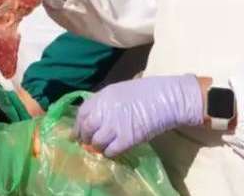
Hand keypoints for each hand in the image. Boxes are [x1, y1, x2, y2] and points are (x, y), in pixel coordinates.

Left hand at [74, 75, 203, 157]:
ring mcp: (114, 127)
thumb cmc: (145, 92)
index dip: (77, 125)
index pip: (81, 113)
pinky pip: (111, 151)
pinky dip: (109, 153)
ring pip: (96, 142)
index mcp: (101, 97)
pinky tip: (113, 151)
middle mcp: (104, 112)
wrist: (166, 98)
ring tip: (102, 147)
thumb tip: (94, 117)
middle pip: (86, 129)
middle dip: (85, 138)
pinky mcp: (126, 140)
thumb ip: (103, 103)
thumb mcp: (117, 91)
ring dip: (97, 147)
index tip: (77, 133)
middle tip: (87, 143)